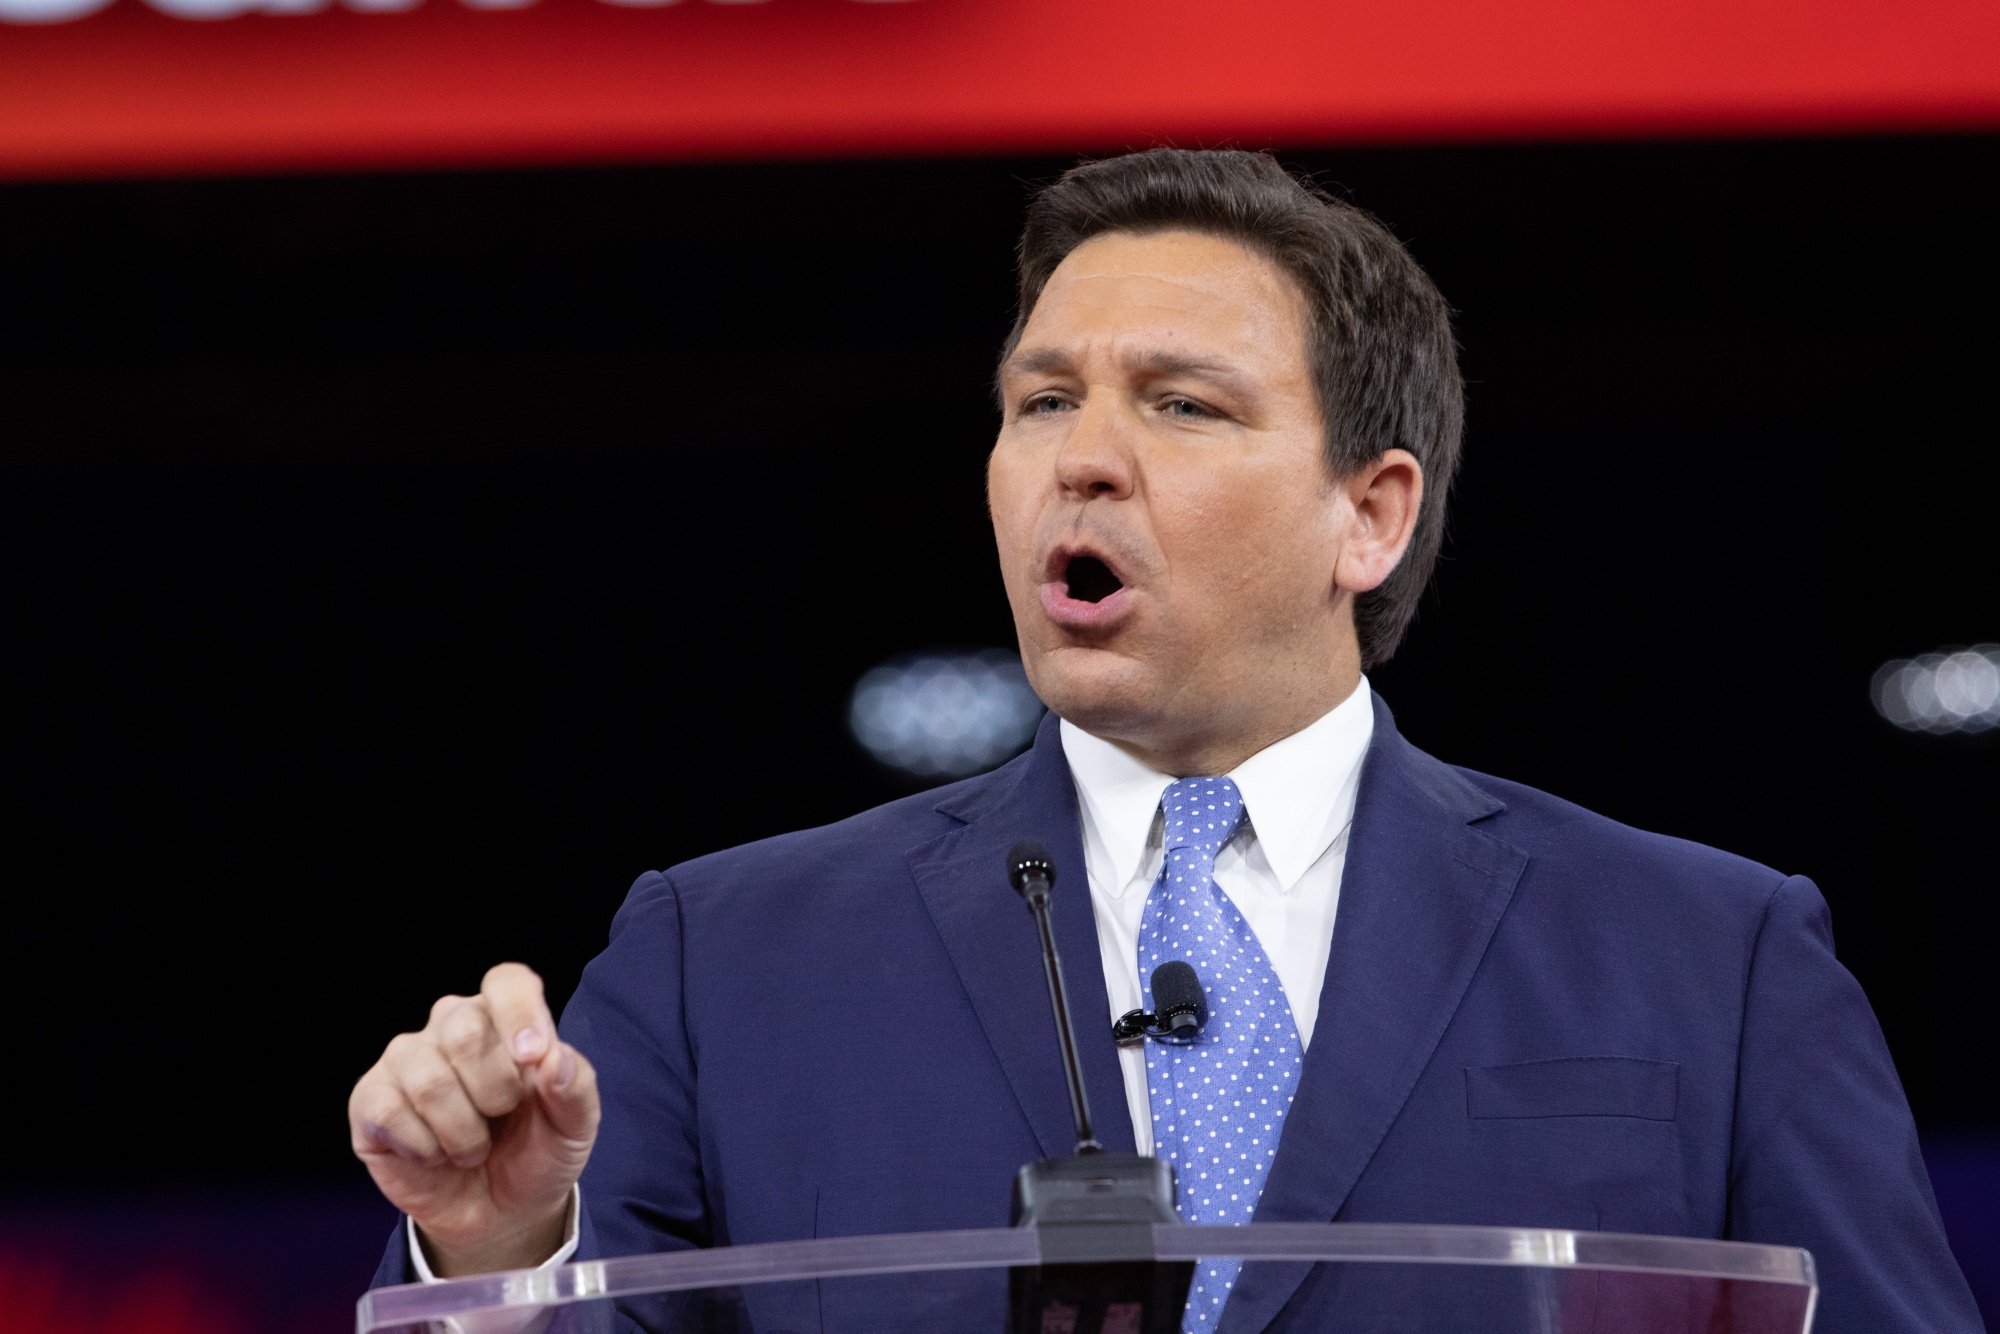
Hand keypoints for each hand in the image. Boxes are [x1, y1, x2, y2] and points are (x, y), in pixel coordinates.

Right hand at [349, 963, 599, 1275]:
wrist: (498, 1214)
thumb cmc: (537, 1153)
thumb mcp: (574, 1128)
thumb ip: (575, 1087)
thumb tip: (554, 1058)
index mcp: (504, 1018)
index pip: (506, 982)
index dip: (519, 1013)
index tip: (533, 1056)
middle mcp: (450, 1025)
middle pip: (464, 1029)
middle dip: (495, 1091)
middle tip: (501, 1119)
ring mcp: (406, 1059)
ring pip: (429, 1080)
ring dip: (462, 1133)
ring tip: (472, 1148)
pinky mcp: (370, 1098)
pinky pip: (390, 1112)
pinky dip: (424, 1148)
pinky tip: (434, 1156)